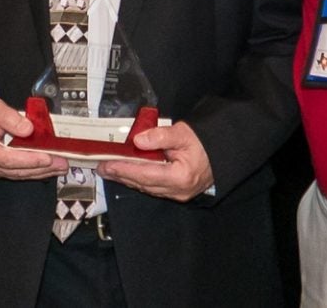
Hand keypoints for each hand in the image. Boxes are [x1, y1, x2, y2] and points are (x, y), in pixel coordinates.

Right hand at [0, 95, 67, 179]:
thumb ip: (11, 118)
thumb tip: (29, 129)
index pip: (10, 159)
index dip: (31, 160)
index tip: (48, 158)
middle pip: (19, 171)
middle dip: (43, 168)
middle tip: (62, 164)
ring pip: (20, 174)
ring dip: (42, 172)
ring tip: (60, 167)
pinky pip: (18, 171)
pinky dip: (33, 170)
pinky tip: (46, 168)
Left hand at [97, 121, 213, 201]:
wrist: (224, 152)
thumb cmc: (205, 142)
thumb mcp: (183, 133)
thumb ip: (160, 136)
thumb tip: (137, 140)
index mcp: (180, 177)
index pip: (145, 174)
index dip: (124, 169)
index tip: (107, 164)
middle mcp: (178, 191)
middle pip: (143, 184)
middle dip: (121, 175)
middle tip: (101, 167)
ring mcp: (178, 194)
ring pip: (146, 187)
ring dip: (127, 178)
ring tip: (110, 170)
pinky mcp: (177, 192)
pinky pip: (153, 187)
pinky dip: (139, 179)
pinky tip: (129, 173)